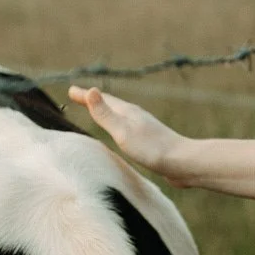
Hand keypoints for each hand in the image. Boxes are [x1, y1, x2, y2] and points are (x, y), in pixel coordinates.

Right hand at [68, 84, 185, 178]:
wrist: (183, 163)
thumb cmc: (152, 149)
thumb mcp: (123, 132)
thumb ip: (105, 114)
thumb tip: (90, 90)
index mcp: (128, 112)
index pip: (102, 100)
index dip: (85, 96)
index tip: (70, 90)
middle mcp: (136, 117)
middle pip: (111, 105)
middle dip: (94, 101)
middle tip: (80, 96)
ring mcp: (144, 128)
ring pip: (120, 116)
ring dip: (107, 112)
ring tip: (99, 112)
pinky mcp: (150, 141)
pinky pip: (127, 129)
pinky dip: (117, 126)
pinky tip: (123, 134)